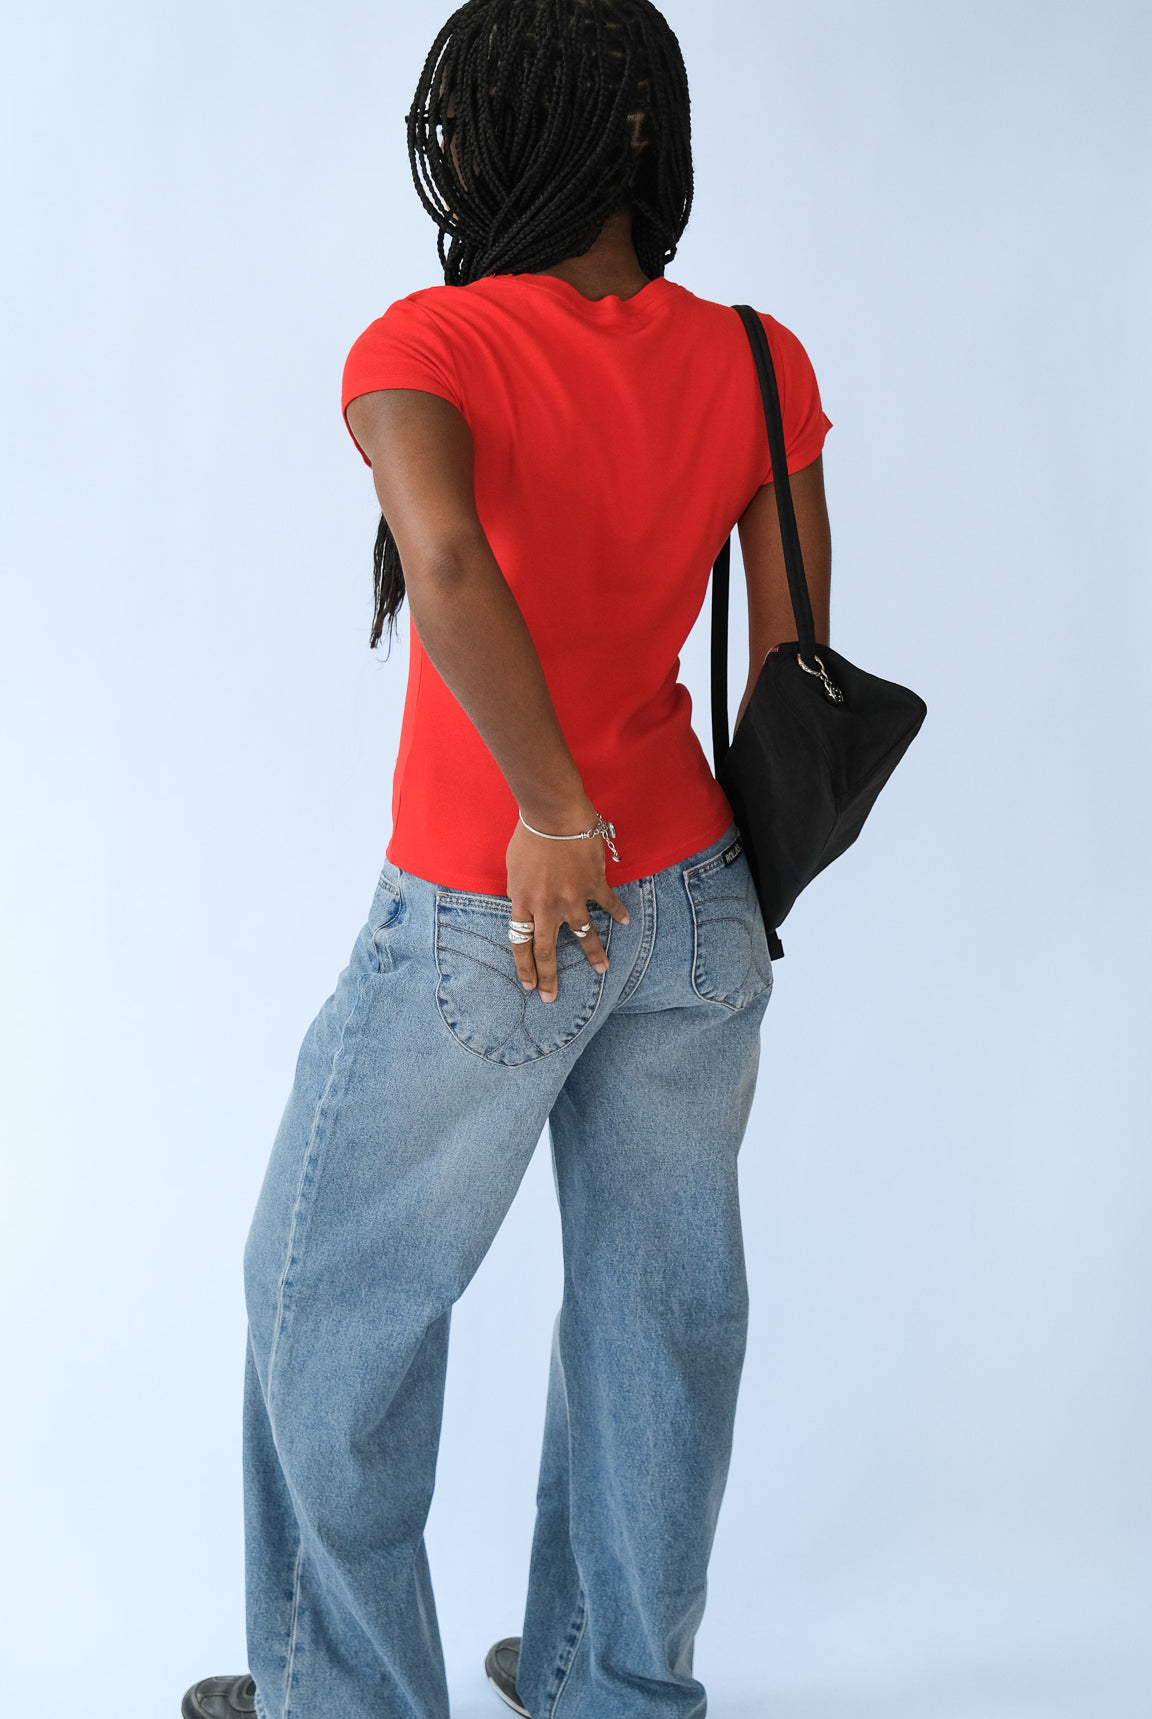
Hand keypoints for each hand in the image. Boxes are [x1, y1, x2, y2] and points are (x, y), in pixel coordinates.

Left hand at [505, 801, 629, 1001]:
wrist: (553, 815)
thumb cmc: (528, 835)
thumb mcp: (513, 867)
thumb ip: (520, 891)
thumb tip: (526, 904)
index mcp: (523, 902)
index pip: (520, 942)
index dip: (524, 966)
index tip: (528, 985)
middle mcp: (546, 906)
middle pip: (546, 949)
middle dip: (548, 976)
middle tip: (551, 997)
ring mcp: (572, 897)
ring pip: (582, 934)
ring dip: (593, 954)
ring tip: (602, 970)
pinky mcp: (593, 884)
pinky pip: (607, 904)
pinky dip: (618, 912)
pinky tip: (626, 922)